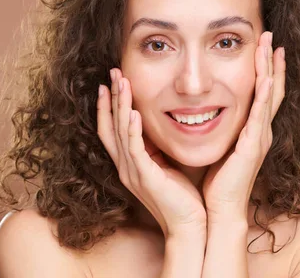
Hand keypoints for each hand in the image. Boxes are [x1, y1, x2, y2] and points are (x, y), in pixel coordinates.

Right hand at [97, 68, 206, 237]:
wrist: (190, 227)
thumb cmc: (183, 198)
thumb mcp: (166, 167)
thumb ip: (157, 149)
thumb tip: (160, 127)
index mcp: (130, 164)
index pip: (112, 129)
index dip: (108, 106)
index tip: (110, 83)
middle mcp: (126, 167)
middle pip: (110, 126)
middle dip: (110, 97)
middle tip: (112, 72)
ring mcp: (133, 172)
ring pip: (119, 132)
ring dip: (119, 105)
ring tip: (121, 82)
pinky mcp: (145, 177)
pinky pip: (134, 149)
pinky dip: (132, 129)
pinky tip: (133, 112)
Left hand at [201, 31, 285, 223]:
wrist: (218, 211)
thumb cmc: (215, 183)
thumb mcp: (217, 148)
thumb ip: (215, 130)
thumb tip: (200, 112)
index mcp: (251, 132)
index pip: (261, 94)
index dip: (265, 70)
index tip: (264, 47)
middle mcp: (260, 131)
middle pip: (271, 88)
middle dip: (272, 61)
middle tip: (272, 36)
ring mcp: (259, 137)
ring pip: (269, 95)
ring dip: (271, 68)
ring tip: (272, 45)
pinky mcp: (253, 146)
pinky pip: (261, 114)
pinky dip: (265, 93)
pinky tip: (268, 75)